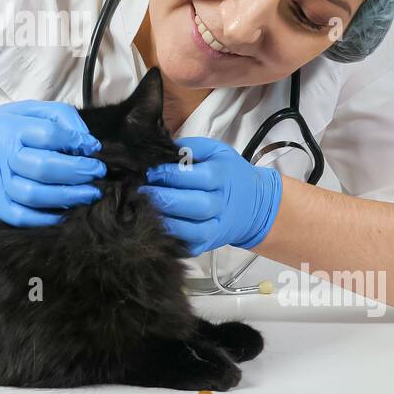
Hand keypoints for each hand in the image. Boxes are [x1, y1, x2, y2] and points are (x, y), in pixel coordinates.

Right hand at [0, 100, 105, 226]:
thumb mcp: (20, 111)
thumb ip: (56, 116)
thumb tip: (86, 140)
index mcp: (11, 129)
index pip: (49, 134)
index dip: (76, 141)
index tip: (92, 147)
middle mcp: (4, 157)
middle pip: (46, 167)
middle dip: (79, 171)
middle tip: (98, 172)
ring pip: (37, 195)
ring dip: (69, 196)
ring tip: (90, 194)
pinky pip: (23, 217)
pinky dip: (47, 218)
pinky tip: (65, 213)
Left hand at [137, 136, 282, 255]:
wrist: (254, 206)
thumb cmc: (228, 174)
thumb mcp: (216, 151)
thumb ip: (191, 147)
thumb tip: (162, 149)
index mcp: (222, 177)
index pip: (195, 177)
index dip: (168, 174)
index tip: (149, 171)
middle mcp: (220, 204)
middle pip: (193, 205)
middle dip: (163, 198)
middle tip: (140, 191)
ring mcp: (215, 228)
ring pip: (190, 230)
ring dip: (164, 221)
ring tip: (141, 210)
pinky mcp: (206, 245)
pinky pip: (187, 245)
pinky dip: (170, 239)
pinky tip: (152, 228)